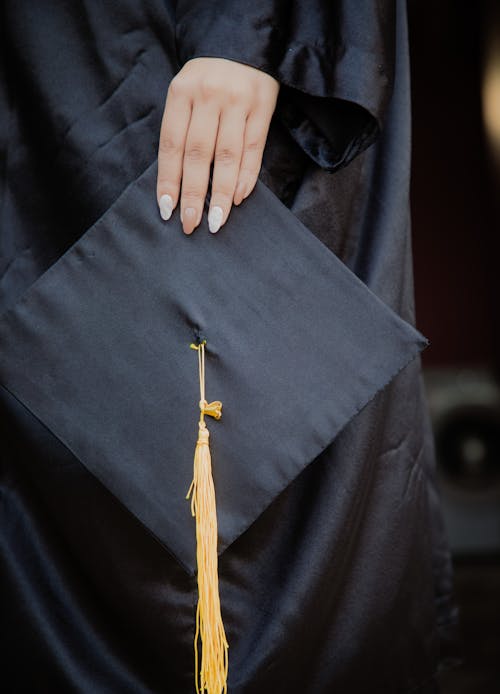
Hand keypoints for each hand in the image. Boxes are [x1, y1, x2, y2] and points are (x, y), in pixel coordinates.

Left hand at [157, 57, 279, 233]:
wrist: (243, 45)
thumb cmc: (208, 81)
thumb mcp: (186, 94)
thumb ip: (182, 130)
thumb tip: (178, 185)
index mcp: (181, 92)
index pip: (172, 145)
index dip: (169, 180)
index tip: (167, 210)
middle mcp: (208, 95)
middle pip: (198, 154)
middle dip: (193, 194)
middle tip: (190, 224)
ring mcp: (238, 100)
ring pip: (227, 156)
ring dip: (220, 193)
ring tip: (216, 221)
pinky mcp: (263, 106)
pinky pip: (254, 149)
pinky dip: (246, 176)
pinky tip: (238, 198)